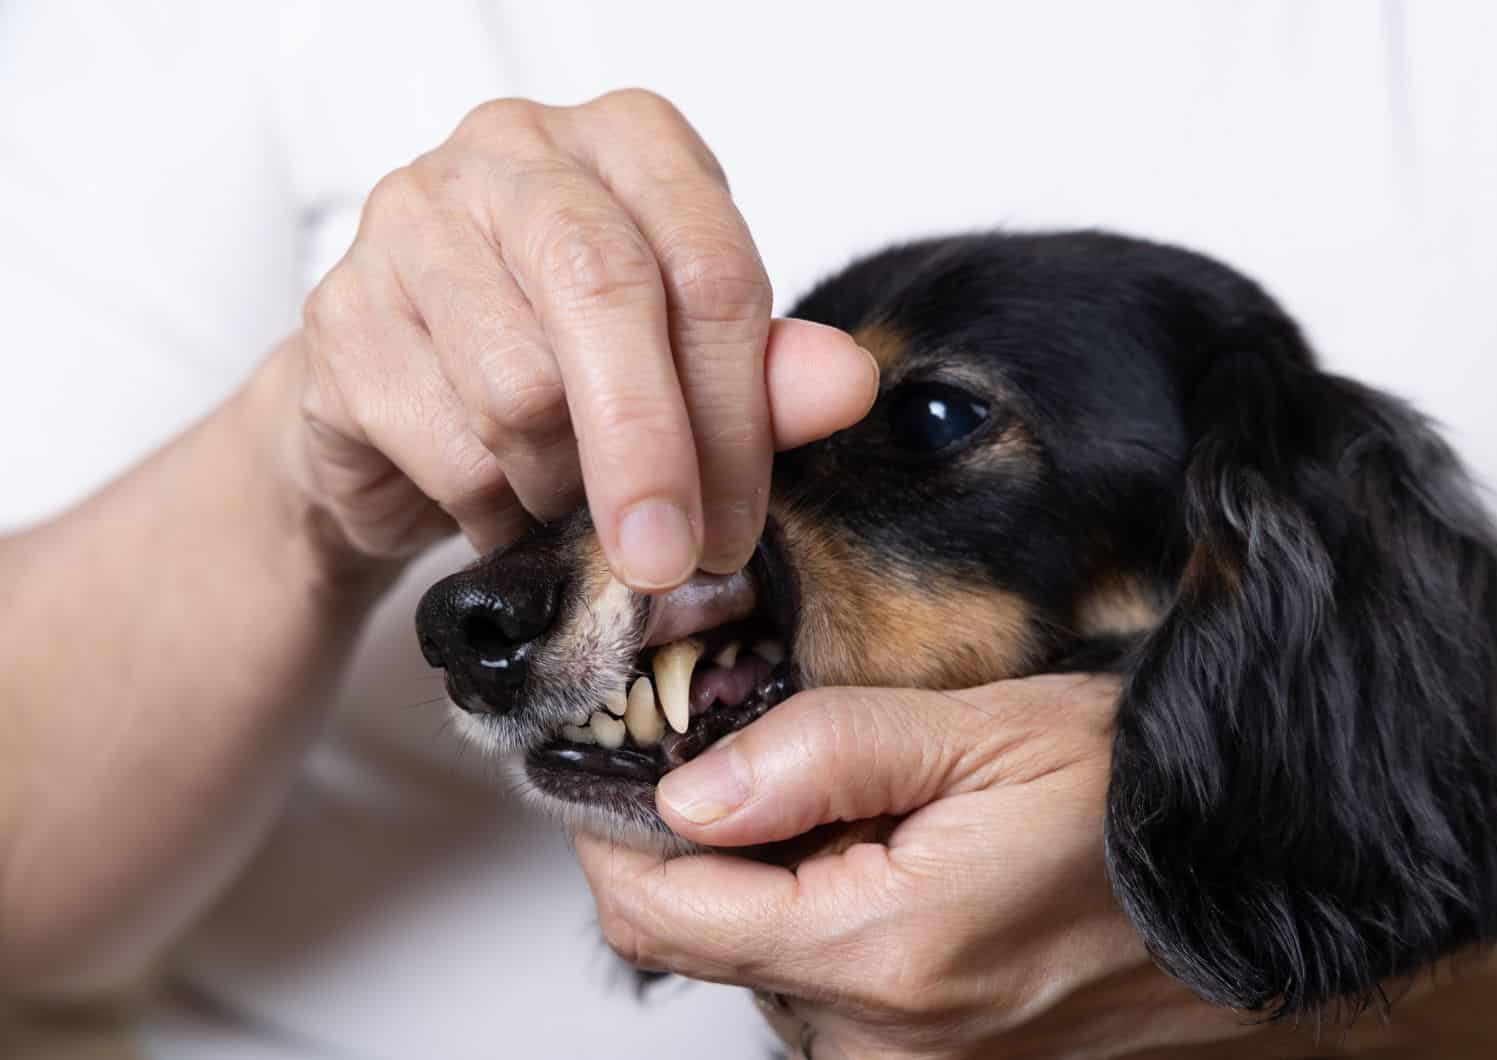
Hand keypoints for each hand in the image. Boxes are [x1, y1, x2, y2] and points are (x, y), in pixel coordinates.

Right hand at [271, 91, 876, 582]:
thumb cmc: (562, 368)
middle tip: (670, 559)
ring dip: (558, 486)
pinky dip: (488, 508)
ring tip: (562, 497)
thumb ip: (764, 374)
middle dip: (651, 454)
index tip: (738, 521)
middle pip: (605, 296)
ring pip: (518, 387)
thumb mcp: (685, 366)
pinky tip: (496, 500)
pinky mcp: (339, 313)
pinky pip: (443, 445)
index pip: (709, 265)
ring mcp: (411, 221)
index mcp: (628, 144)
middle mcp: (515, 154)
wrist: (396, 409)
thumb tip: (846, 386)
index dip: (737, 413)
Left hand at [573, 675, 1289, 1058]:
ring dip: (779, 879)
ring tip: (872, 806)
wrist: (1262, 892)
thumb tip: (687, 790)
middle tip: (772, 752)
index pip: (660, 911)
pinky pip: (829, 991)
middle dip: (710, 842)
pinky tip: (902, 861)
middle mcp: (882, 1042)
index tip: (621, 759)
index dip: (612, 830)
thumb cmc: (1140, 807)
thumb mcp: (984, 734)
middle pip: (705, 939)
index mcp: (882, 952)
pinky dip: (830, 918)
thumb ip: (824, 755)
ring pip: (765, 961)